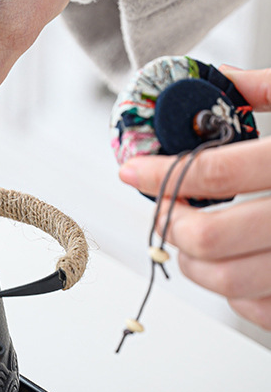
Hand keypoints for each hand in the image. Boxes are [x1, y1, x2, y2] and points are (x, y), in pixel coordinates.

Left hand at [118, 66, 270, 329]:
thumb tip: (220, 79)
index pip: (213, 174)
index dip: (160, 174)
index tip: (133, 171)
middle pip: (212, 240)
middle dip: (171, 224)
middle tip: (161, 206)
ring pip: (232, 285)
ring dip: (194, 264)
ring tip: (187, 238)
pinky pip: (266, 312)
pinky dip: (240, 296)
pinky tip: (237, 266)